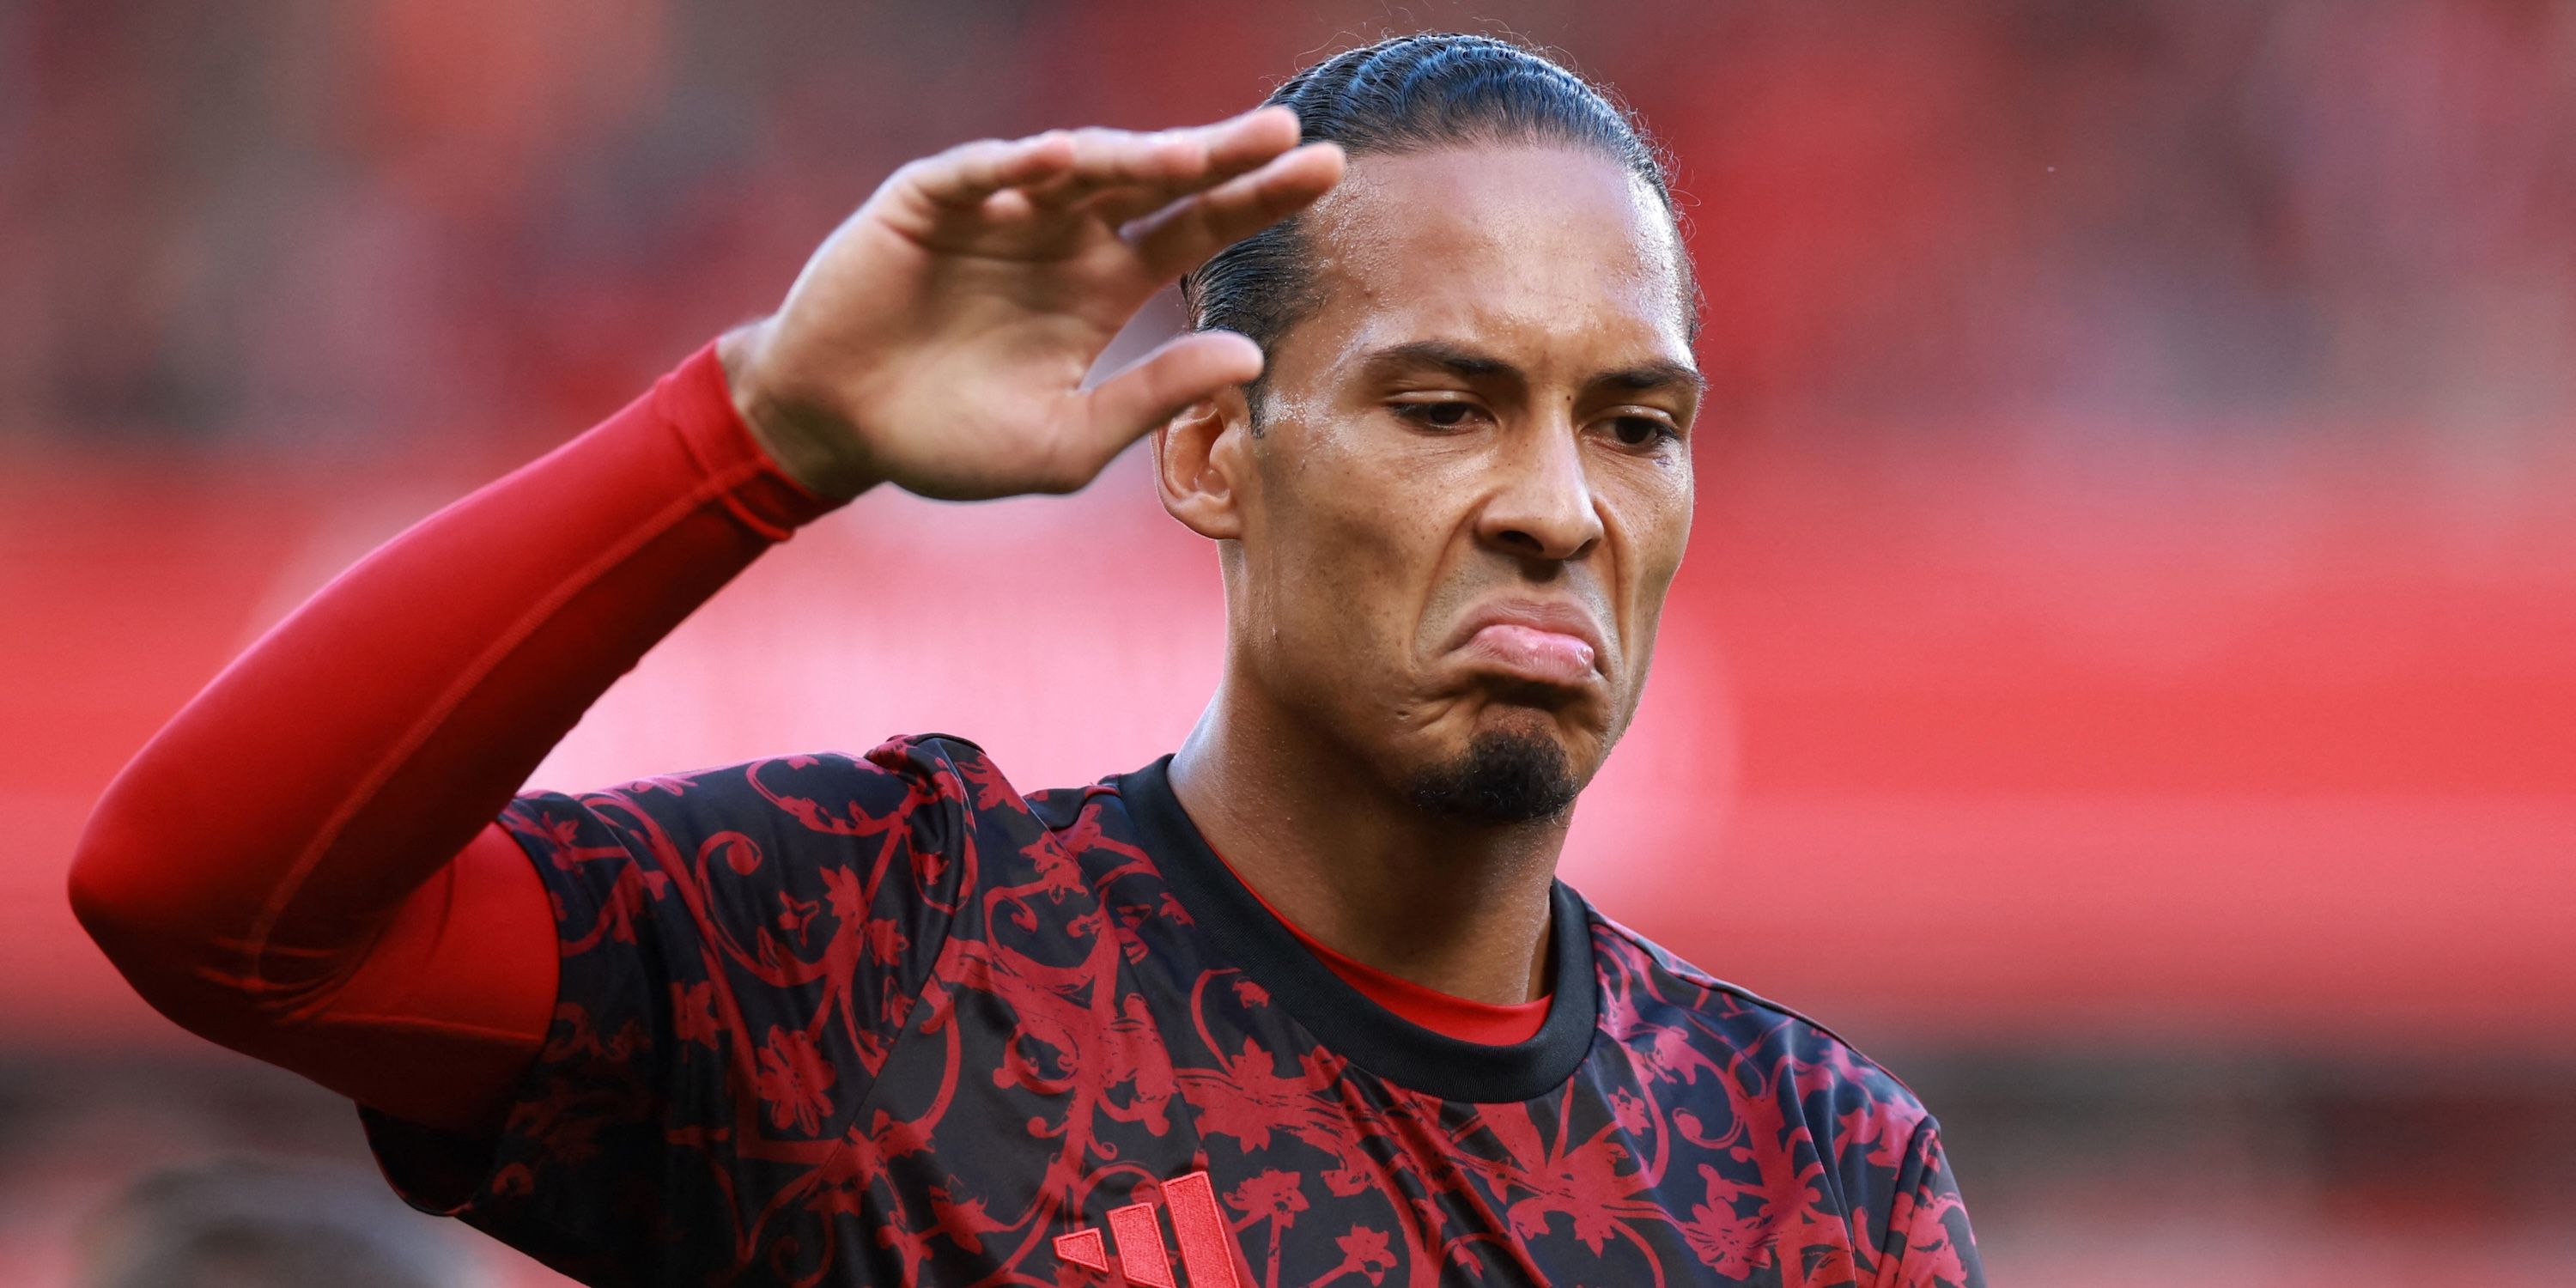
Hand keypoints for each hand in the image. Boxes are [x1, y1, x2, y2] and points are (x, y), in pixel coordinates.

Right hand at [720, 107, 1343, 500]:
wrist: (836, 429)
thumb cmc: (950, 442)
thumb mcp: (1065, 442)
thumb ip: (1151, 396)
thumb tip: (1250, 352)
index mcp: (1102, 284)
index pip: (1196, 226)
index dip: (1257, 198)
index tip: (1326, 172)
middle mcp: (1062, 235)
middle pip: (1156, 179)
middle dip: (1221, 154)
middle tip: (1289, 132)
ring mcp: (998, 211)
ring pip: (1080, 167)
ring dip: (1131, 156)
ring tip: (1189, 156)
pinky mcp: (927, 202)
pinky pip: (982, 174)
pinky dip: (1019, 167)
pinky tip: (1064, 158)